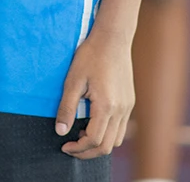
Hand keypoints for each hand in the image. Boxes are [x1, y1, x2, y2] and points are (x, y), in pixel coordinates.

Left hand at [55, 28, 132, 158]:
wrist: (112, 38)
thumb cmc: (91, 56)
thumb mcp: (73, 81)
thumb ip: (66, 108)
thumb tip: (60, 132)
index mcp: (106, 105)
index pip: (94, 140)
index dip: (77, 148)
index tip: (64, 145)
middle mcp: (121, 109)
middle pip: (107, 146)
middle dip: (87, 152)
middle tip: (71, 147)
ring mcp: (128, 106)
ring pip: (117, 139)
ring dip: (99, 144)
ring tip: (81, 135)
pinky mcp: (129, 102)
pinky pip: (121, 128)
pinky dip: (107, 134)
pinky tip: (93, 123)